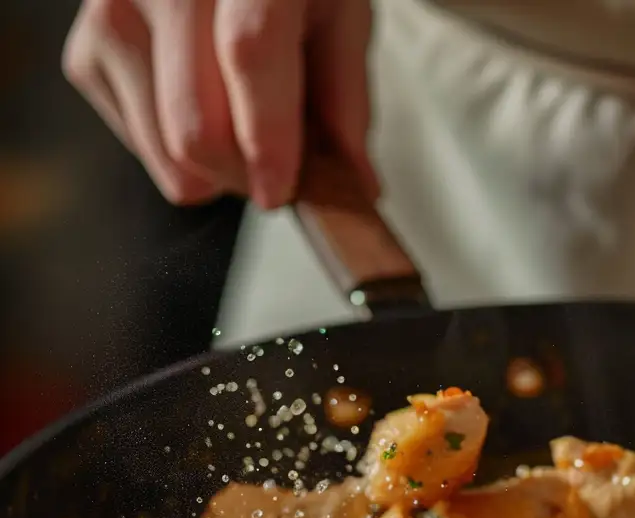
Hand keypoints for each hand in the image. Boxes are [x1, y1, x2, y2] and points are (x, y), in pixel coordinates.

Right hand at [62, 0, 376, 208]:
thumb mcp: (338, 19)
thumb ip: (347, 103)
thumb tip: (356, 188)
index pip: (251, 53)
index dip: (269, 138)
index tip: (281, 193)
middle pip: (196, 129)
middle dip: (245, 177)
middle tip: (275, 173)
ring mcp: (114, 11)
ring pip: (165, 151)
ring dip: (215, 173)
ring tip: (241, 135)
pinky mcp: (87, 51)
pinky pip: (140, 147)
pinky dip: (178, 154)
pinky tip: (201, 112)